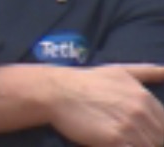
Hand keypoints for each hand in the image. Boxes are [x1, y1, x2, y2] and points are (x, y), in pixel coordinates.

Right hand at [45, 64, 163, 146]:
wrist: (55, 90)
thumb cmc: (86, 80)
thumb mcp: (120, 71)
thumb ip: (148, 72)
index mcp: (145, 97)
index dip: (156, 132)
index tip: (142, 131)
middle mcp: (141, 111)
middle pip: (159, 139)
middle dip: (148, 140)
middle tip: (128, 135)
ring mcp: (129, 126)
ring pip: (148, 146)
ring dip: (137, 144)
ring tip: (121, 138)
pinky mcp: (114, 140)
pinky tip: (113, 143)